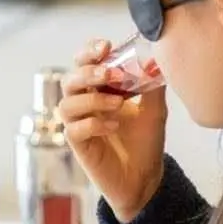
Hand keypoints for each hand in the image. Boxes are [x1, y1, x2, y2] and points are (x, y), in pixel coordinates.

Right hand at [58, 39, 166, 223]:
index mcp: (99, 89)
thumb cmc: (146, 141)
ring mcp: (80, 125)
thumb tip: (155, 59)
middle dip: (87, 72)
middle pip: (69, 80)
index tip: (106, 46)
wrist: (146, 177)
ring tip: (119, 104)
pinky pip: (73, 130)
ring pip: (66, 104)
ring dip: (92, 99)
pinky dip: (93, 124)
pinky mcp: (79, 146)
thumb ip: (152, 84)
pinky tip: (113, 127)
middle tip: (110, 73)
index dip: (89, 51)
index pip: (83, 63)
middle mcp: (85, 104)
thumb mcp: (155, 108)